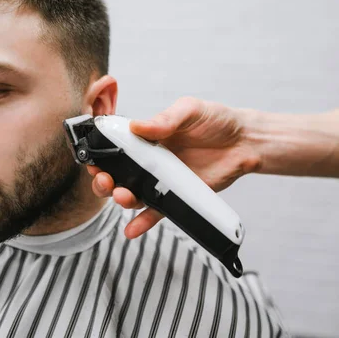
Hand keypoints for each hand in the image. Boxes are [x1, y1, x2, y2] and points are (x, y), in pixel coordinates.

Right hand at [88, 96, 256, 238]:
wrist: (245, 142)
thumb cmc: (217, 120)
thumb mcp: (190, 110)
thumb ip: (165, 119)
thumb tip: (136, 126)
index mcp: (148, 137)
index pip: (116, 146)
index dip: (100, 154)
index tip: (93, 158)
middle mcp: (151, 160)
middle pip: (118, 174)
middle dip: (105, 180)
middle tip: (105, 180)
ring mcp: (163, 180)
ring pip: (134, 194)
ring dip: (123, 199)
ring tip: (123, 196)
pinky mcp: (177, 196)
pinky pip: (157, 212)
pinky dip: (143, 222)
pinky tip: (132, 229)